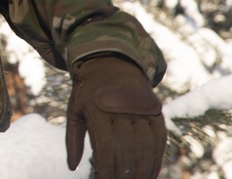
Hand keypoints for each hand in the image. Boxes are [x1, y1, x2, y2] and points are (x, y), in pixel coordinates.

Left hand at [66, 55, 165, 177]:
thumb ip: (73, 140)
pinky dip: (156, 159)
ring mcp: (141, 109)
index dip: (106, 168)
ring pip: (145, 146)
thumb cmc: (88, 93)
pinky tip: (151, 173)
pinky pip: (159, 139)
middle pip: (127, 149)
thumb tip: (72, 167)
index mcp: (98, 109)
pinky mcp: (155, 110)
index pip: (105, 146)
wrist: (110, 63)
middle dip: (123, 172)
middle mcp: (122, 109)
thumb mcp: (74, 110)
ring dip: (142, 170)